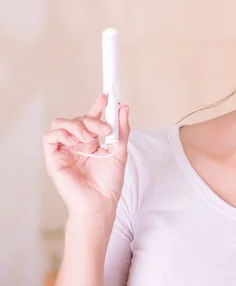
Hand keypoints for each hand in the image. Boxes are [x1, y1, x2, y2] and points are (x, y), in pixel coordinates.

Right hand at [42, 94, 130, 218]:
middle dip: (92, 120)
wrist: (101, 201)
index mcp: (91, 143)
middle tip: (105, 130)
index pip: (90, 119)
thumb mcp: (120, 150)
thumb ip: (122, 129)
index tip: (106, 97)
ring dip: (77, 126)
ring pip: (61, 124)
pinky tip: (76, 142)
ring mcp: (64, 151)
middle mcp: (76, 145)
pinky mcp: (54, 158)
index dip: (96, 106)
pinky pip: (50, 137)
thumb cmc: (109, 182)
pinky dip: (63, 134)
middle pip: (78, 119)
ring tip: (89, 139)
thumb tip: (123, 107)